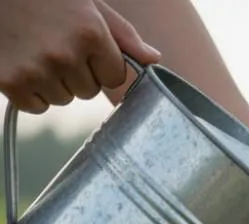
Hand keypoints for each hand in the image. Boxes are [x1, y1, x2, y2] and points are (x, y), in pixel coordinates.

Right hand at [0, 0, 160, 113]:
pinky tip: (20, 64)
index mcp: (90, 32)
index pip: (115, 76)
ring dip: (53, 83)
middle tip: (52, 45)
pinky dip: (29, 92)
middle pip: (89, 91)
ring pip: (64, 99)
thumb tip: (153, 59)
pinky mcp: (10, 83)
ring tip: (34, 52)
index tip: (81, 47)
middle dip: (76, 73)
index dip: (99, 64)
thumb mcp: (86, 3)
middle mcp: (66, 54)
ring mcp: (37, 70)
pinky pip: (37, 107)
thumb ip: (122, 33)